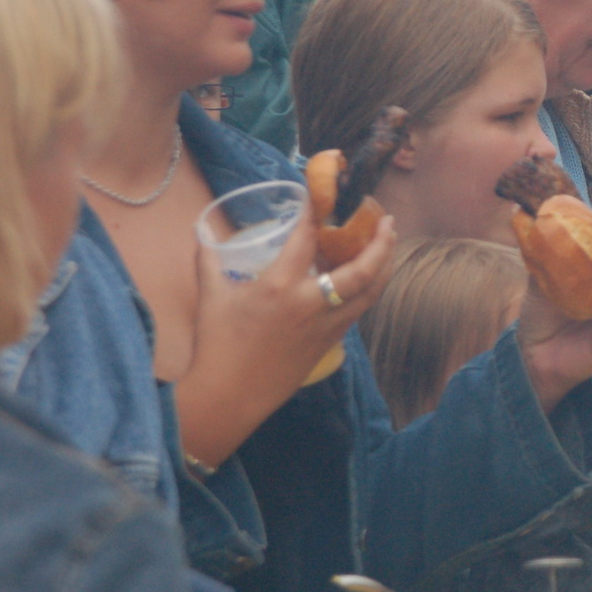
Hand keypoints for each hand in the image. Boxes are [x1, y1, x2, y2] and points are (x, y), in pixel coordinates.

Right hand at [180, 210, 397, 466]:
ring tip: (388, 245)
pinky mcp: (330, 343)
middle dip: (381, 243)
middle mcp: (311, 304)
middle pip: (361, 270)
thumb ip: (208, 259)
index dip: (318, 212)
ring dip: (384, 266)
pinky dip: (368, 290)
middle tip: (387, 220)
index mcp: (280, 286)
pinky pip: (358, 311)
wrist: (230, 396)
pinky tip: (367, 279)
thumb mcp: (211, 296)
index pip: (307, 239)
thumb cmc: (217, 346)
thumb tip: (203, 230)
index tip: (325, 195)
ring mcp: (325, 326)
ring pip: (369, 293)